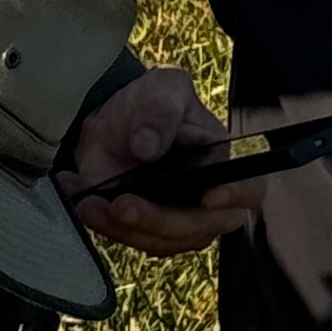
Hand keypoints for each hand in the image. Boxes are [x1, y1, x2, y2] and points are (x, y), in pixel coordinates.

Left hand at [57, 66, 254, 254]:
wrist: (116, 122)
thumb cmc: (154, 103)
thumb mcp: (162, 89)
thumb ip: (160, 111)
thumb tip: (148, 147)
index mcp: (224, 165)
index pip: (249, 190)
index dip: (235, 197)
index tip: (207, 196)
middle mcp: (209, 202)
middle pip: (199, 227)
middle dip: (158, 220)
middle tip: (121, 204)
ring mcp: (179, 221)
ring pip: (162, 241)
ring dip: (124, 229)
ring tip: (89, 204)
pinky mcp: (147, 231)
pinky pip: (131, 240)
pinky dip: (105, 226)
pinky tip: (83, 204)